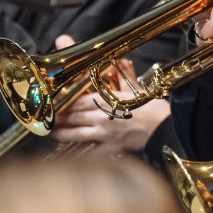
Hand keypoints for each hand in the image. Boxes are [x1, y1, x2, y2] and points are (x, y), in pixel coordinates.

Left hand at [48, 40, 171, 154]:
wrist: (166, 128)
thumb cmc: (152, 107)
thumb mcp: (136, 88)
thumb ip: (122, 74)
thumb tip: (120, 60)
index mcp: (106, 99)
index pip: (75, 99)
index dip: (60, 102)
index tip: (50, 102)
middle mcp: (101, 117)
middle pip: (71, 116)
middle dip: (57, 118)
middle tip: (46, 118)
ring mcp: (104, 134)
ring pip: (74, 134)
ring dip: (60, 134)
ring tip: (52, 134)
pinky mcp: (110, 149)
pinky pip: (89, 151)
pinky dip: (78, 151)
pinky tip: (69, 151)